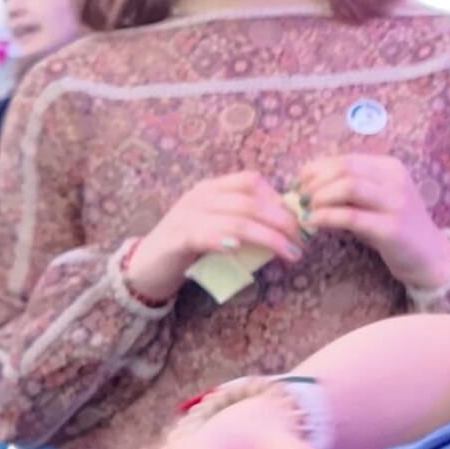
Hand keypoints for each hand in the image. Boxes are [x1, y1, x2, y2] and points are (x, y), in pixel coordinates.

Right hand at [127, 172, 310, 303]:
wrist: (147, 266)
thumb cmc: (191, 247)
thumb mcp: (219, 228)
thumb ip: (245, 222)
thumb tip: (288, 228)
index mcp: (212, 189)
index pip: (251, 181)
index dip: (279, 199)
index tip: (299, 220)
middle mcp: (200, 197)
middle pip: (250, 202)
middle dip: (283, 222)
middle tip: (301, 242)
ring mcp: (186, 216)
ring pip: (236, 220)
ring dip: (268, 237)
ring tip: (289, 253)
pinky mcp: (176, 239)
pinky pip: (203, 235)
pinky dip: (222, 240)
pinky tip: (238, 249)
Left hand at [296, 154, 449, 292]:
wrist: (429, 255)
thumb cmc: (394, 226)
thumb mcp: (373, 202)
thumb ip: (347, 191)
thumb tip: (306, 187)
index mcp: (389, 167)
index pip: (345, 159)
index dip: (316, 169)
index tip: (299, 184)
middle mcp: (395, 180)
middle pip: (345, 169)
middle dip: (315, 182)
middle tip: (301, 198)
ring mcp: (396, 203)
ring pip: (349, 186)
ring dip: (321, 197)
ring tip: (307, 209)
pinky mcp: (392, 228)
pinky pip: (352, 217)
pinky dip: (327, 217)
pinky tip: (314, 222)